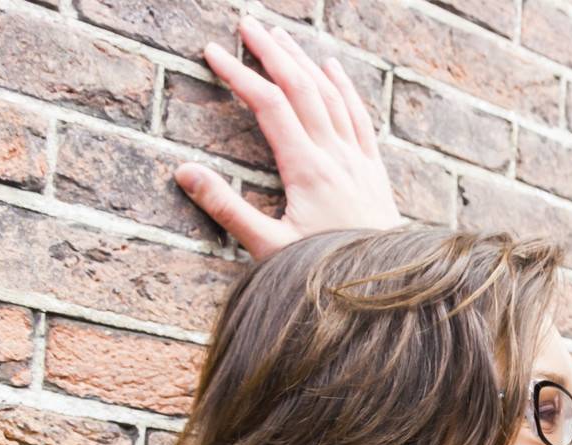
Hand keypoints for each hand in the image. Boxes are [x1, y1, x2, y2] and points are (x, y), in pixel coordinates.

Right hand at [175, 14, 403, 259]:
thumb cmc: (325, 274)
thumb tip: (184, 172)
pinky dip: (343, 87)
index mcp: (308, 170)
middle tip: (245, 24)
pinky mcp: (374, 172)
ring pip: (330, 96)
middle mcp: (337, 157)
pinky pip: (358, 117)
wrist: (386, 291)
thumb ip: (227, 209)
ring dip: (303, 61)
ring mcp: (359, 161)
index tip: (211, 52)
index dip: (238, 74)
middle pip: (301, 87)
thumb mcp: (269, 248)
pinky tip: (331, 67)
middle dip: (271, 52)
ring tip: (278, 36)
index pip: (269, 105)